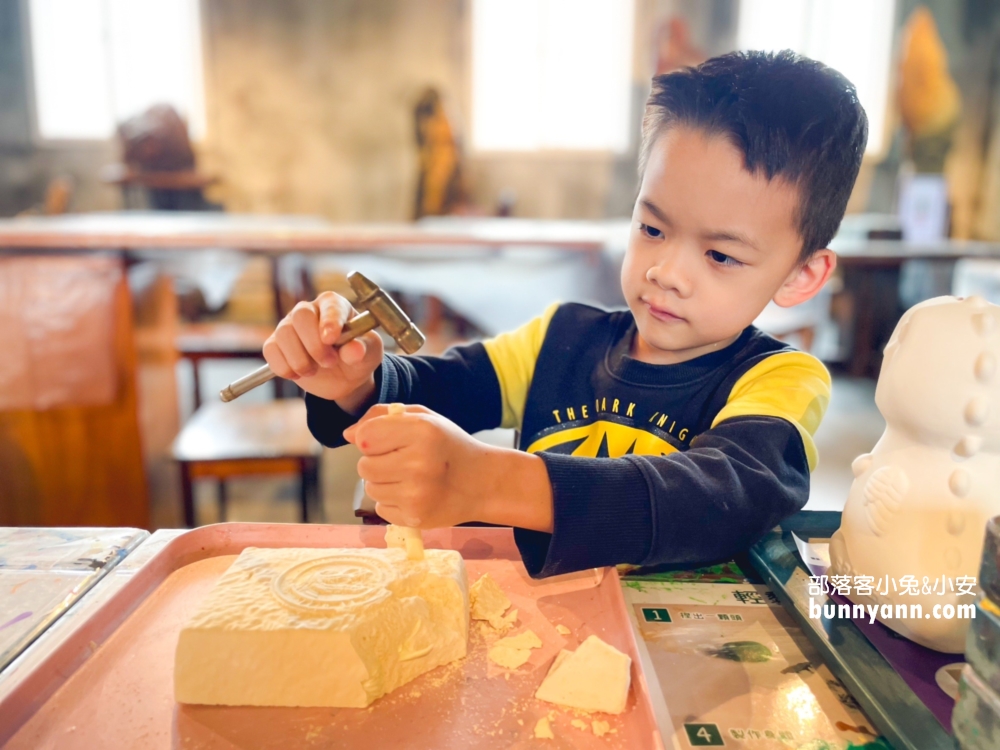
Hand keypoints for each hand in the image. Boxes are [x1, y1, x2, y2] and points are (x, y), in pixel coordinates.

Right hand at [262, 292, 382, 410]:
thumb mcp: (369, 353)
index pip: (330, 305)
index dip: (329, 321)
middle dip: (314, 344)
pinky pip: (270, 350)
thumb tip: (355, 350)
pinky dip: (284, 367)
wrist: (344, 377)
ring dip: (300, 359)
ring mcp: (290, 326)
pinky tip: (300, 374)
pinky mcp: (276, 344)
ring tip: (315, 370)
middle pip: (301, 315)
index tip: (331, 338)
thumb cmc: (358, 356)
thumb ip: (363, 349)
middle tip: (330, 362)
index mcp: (335, 305)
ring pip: (284, 333)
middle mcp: (309, 310)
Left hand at [343, 404, 553, 530]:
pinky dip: (392, 501)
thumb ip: (382, 417)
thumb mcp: (422, 418)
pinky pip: (381, 508)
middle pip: (364, 466)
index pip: (365, 437)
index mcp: (422, 431)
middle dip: (376, 462)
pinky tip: (414, 493)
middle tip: (402, 460)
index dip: (371, 439)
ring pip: (370, 489)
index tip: (388, 440)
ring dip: (383, 482)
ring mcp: (417, 494)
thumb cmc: (447, 445)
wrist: (481, 482)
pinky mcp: (415, 518)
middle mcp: (419, 464)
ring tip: (410, 477)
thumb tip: (348, 434)